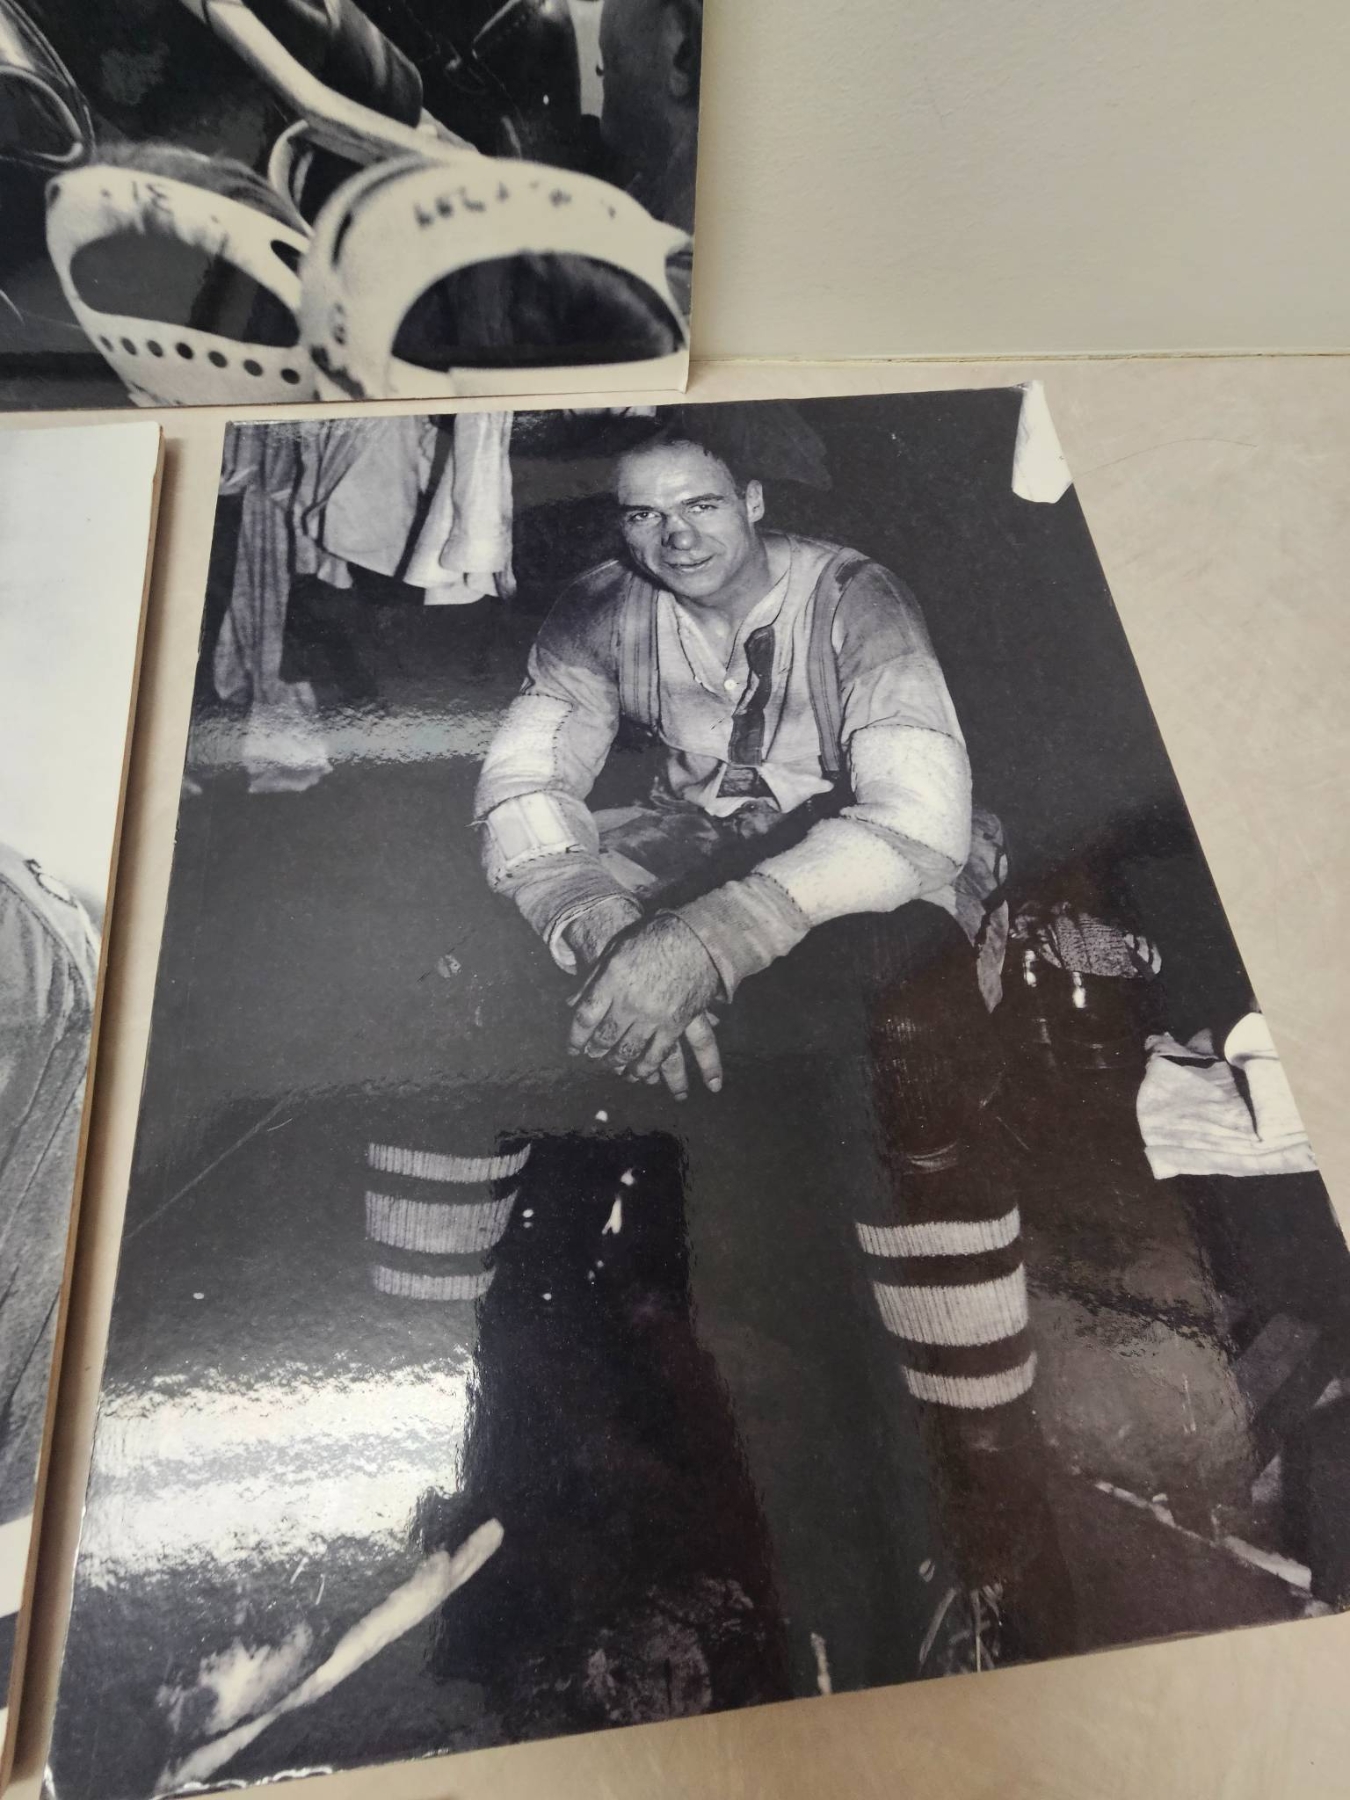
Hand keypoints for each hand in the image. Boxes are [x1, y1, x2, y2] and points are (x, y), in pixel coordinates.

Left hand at [569, 915, 720, 1093]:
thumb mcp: (617, 951)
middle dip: (595, 1052)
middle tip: (592, 1059)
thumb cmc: (654, 938)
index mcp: (611, 981)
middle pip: (605, 1036)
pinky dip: (646, 1068)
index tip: (572, 1049)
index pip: (585, 1017)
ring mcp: (653, 1015)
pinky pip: (658, 1054)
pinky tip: (640, 1075)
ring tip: (612, 1068)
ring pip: (629, 1050)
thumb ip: (595, 978)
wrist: (698, 937)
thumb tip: (572, 1003)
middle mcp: (629, 1002)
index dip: (575, 1037)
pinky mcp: (676, 1024)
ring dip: (617, 1063)